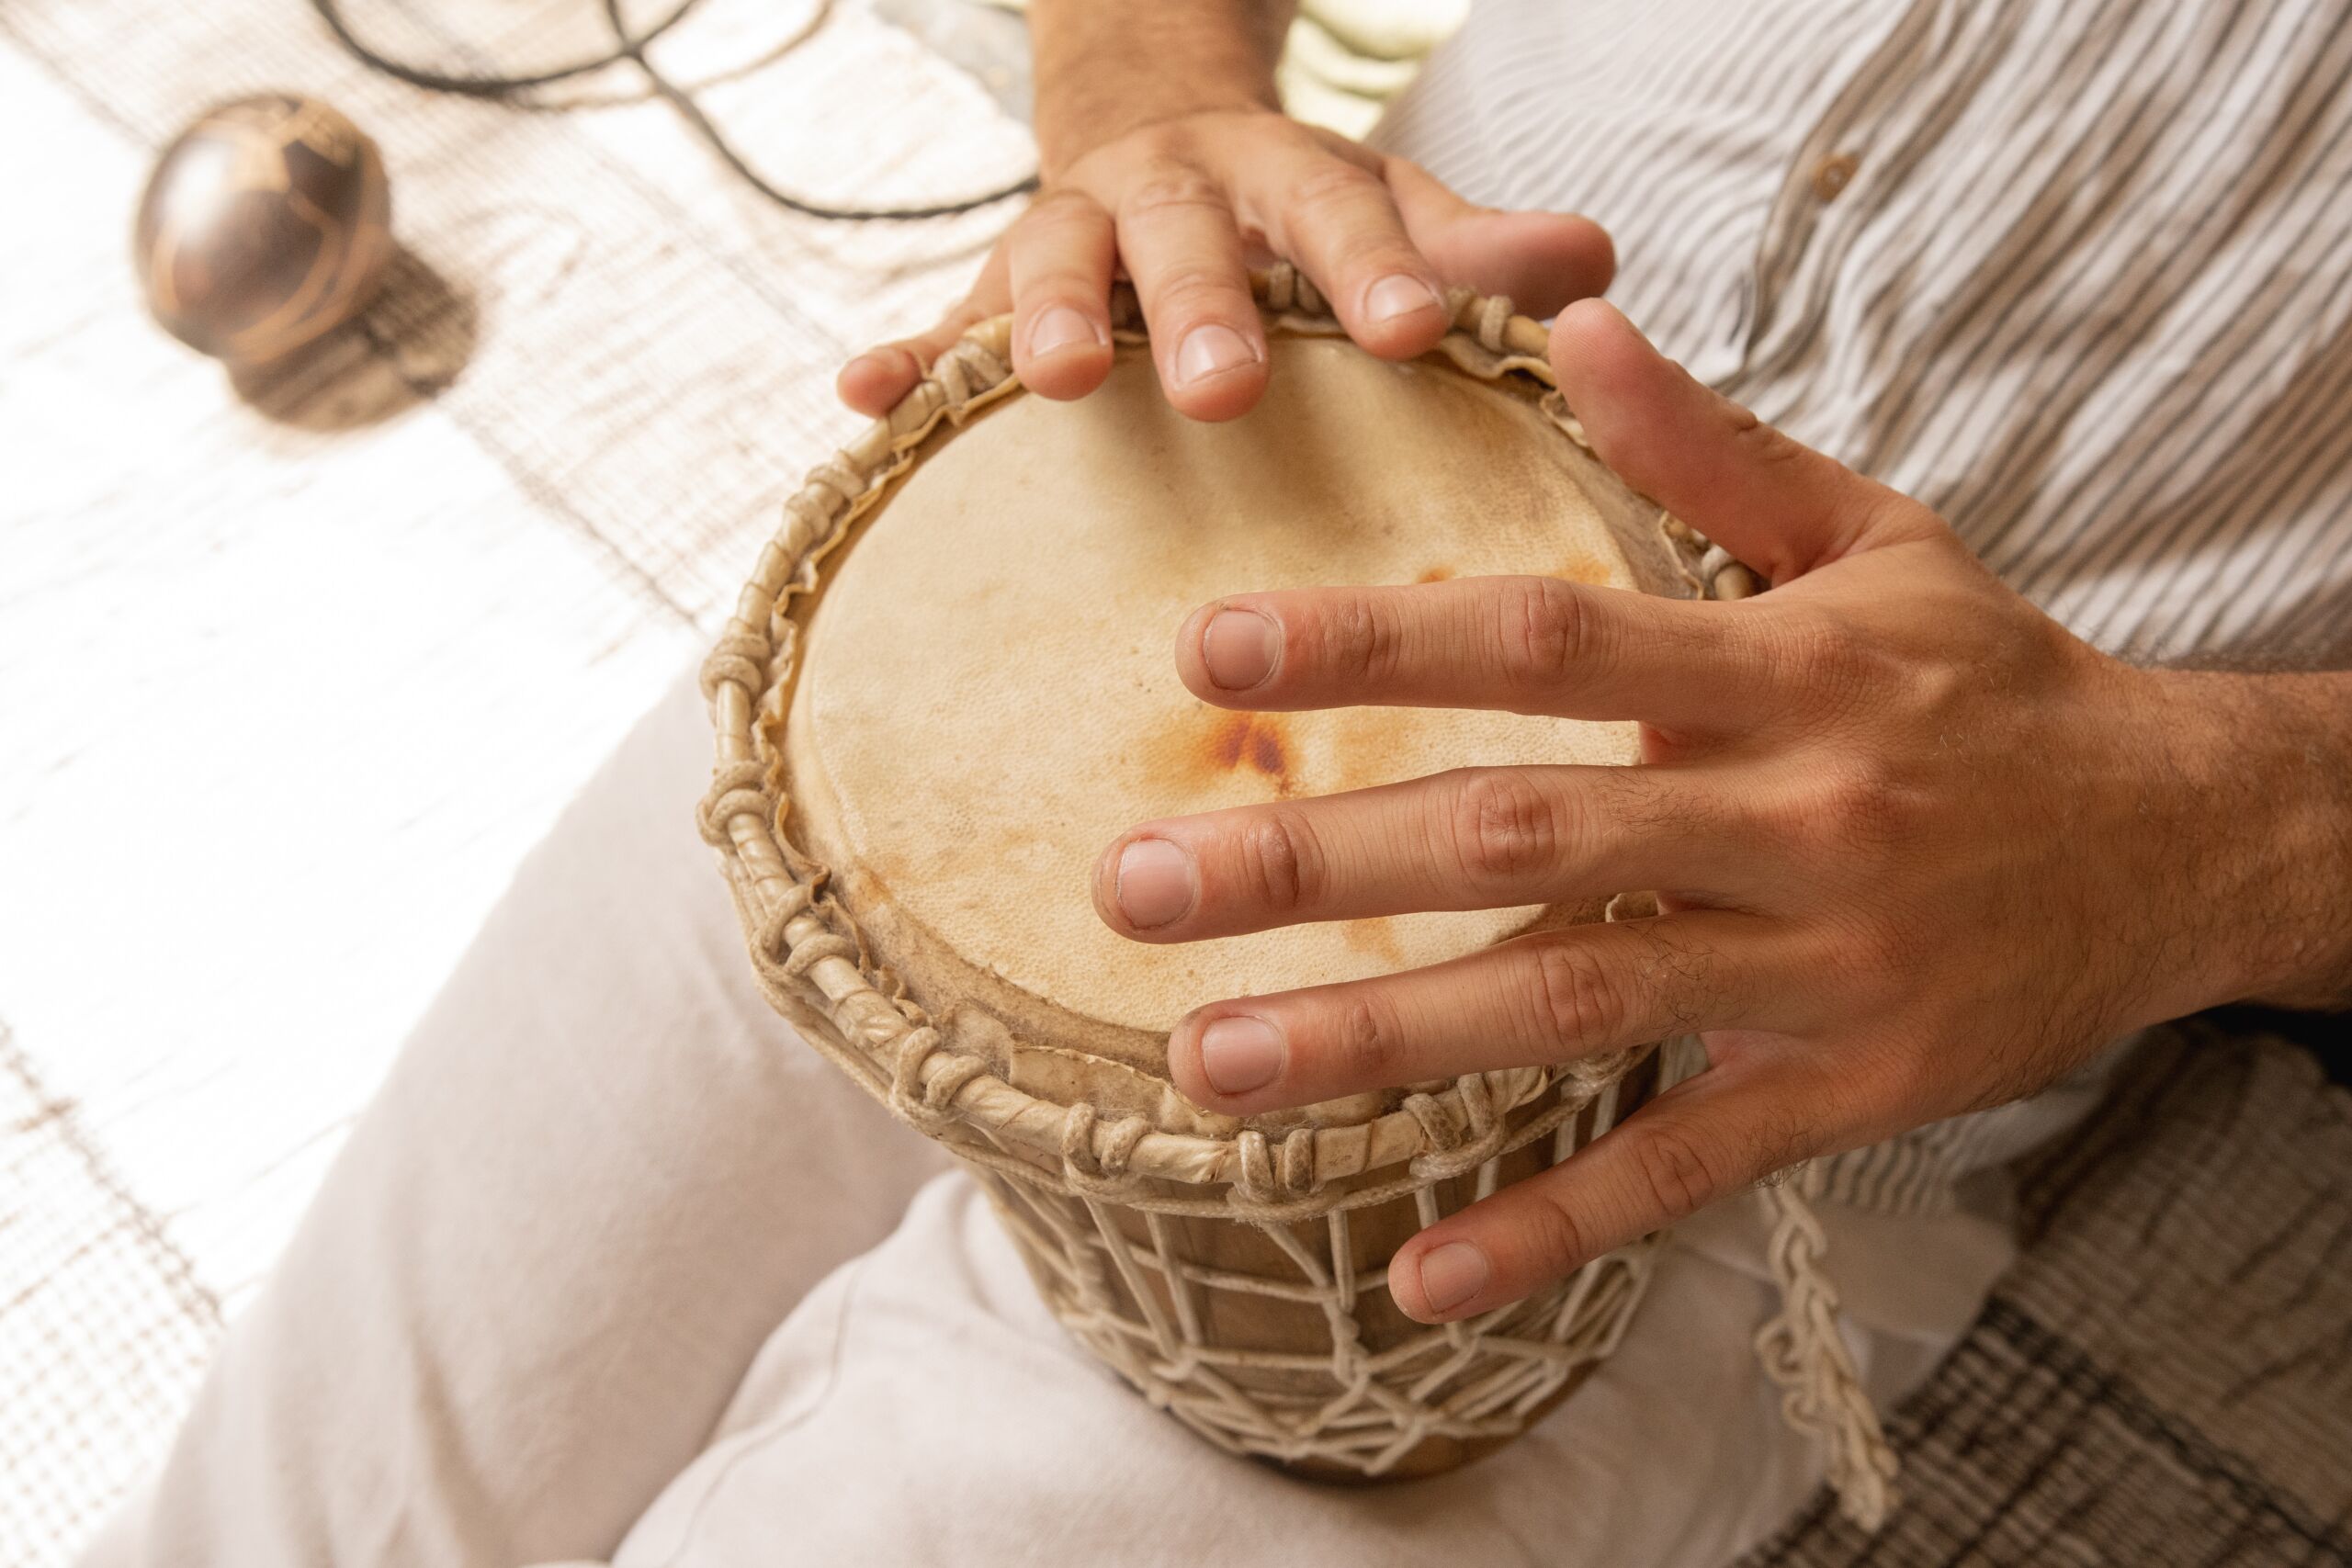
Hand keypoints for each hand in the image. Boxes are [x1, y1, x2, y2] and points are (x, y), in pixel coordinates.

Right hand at [837, 112, 1614, 422]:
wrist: (1157, 139)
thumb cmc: (1299, 222)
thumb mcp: (1391, 219)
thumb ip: (1476, 251)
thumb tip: (1596, 260)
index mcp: (1286, 177)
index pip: (1340, 214)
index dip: (1376, 267)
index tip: (1416, 329)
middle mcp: (1171, 193)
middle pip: (1185, 235)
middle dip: (1202, 307)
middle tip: (1226, 392)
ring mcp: (1070, 237)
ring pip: (1050, 263)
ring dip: (1044, 323)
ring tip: (1050, 387)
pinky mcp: (989, 296)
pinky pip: (941, 327)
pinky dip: (906, 362)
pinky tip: (862, 400)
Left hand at [1091, 298, 2338, 1322]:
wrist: (2182, 840)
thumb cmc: (1992, 677)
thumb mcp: (1874, 535)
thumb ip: (1711, 449)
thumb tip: (1574, 324)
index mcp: (1785, 669)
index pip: (1548, 641)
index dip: (1376, 646)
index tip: (1210, 651)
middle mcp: (1796, 815)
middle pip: (1524, 838)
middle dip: (1318, 862)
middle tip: (1132, 883)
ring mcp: (1821, 966)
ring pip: (1577, 1008)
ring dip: (1383, 1042)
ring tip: (1205, 1062)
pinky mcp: (1849, 1089)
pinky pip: (1685, 1165)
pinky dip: (1554, 1227)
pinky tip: (1421, 1278)